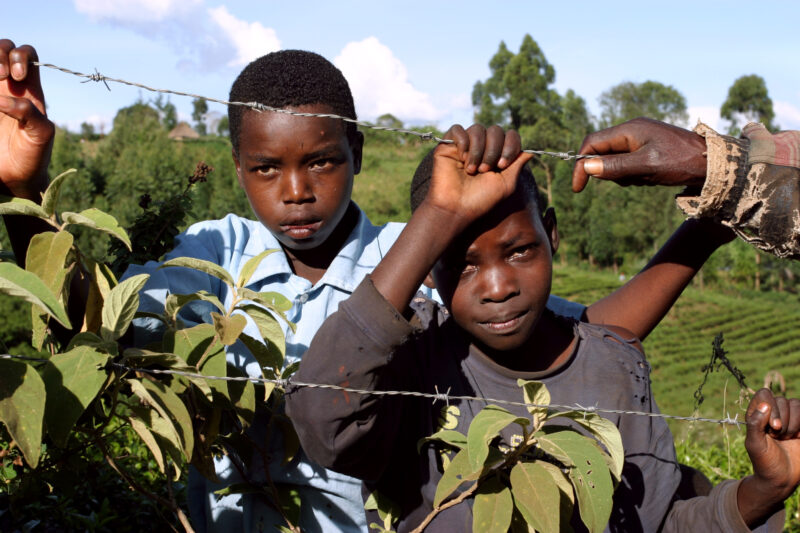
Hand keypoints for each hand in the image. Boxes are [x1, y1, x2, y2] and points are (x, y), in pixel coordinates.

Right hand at [0, 39, 53, 200]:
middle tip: (2, 76)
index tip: (18, 77)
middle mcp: (8, 87)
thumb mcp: (41, 134)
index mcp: (29, 90)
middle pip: (2, 47)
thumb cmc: (33, 156)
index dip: (21, 56)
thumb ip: (29, 112)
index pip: (27, 54)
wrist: (14, 178)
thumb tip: (3, 99)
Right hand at [426, 124, 531, 226]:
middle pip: (495, 130)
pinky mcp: (448, 145)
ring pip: (477, 129)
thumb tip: (531, 151)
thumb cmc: (481, 200)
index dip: (510, 146)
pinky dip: (463, 142)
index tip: (502, 165)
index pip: (510, 136)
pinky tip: (461, 158)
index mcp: (497, 154)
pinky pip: (457, 129)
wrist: (457, 208)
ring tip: (472, 170)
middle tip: (484, 170)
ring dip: (477, 150)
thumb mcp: (506, 183)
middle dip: (493, 150)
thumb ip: (517, 165)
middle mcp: (482, 147)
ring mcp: (465, 145)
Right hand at [571, 117, 706, 192]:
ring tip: (646, 179)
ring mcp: (641, 138)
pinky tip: (652, 178)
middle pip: (603, 152)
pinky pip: (629, 162)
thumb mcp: (646, 167)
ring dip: (623, 175)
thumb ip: (615, 167)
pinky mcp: (649, 147)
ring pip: (616, 160)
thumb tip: (587, 166)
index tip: (579, 187)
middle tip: (629, 182)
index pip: (592, 144)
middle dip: (608, 172)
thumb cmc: (681, 162)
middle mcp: (633, 130)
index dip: (581, 165)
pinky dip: (634, 174)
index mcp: (629, 130)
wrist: (714, 161)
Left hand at [737, 388, 799, 524]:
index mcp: (755, 414)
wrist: (782, 479)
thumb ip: (755, 424)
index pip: (764, 394)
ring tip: (787, 438)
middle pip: (782, 400)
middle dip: (783, 421)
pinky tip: (798, 437)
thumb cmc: (764, 462)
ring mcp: (788, 417)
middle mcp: (771, 412)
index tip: (773, 428)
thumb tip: (764, 405)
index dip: (772, 407)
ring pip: (796, 404)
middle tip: (778, 437)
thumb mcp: (755, 445)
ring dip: (794, 423)